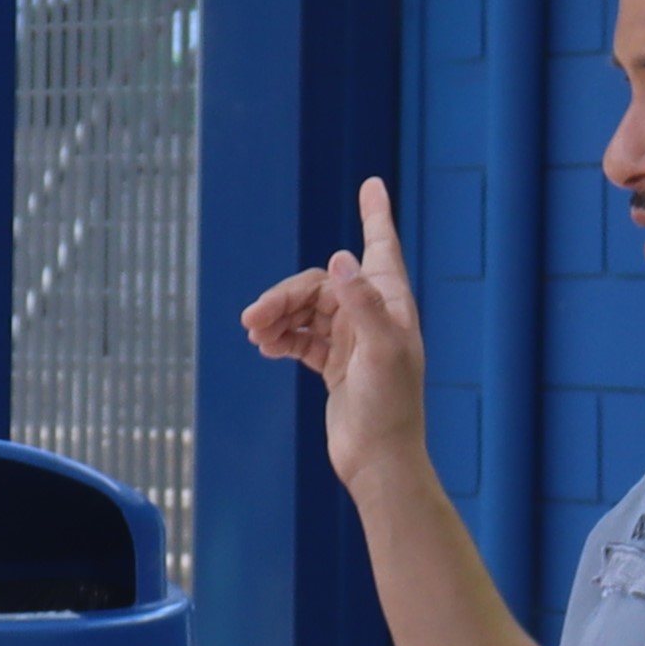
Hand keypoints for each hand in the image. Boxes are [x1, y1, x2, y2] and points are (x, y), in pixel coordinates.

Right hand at [240, 176, 429, 488]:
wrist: (379, 462)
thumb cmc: (389, 408)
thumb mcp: (380, 353)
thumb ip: (361, 304)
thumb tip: (339, 259)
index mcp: (391, 306)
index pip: (381, 248)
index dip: (375, 215)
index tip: (372, 184)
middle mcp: (373, 317)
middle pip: (321, 285)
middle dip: (286, 297)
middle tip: (253, 319)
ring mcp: (352, 340)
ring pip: (306, 310)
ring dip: (278, 317)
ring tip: (254, 335)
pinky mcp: (334, 364)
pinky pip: (301, 336)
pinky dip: (282, 336)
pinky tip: (264, 346)